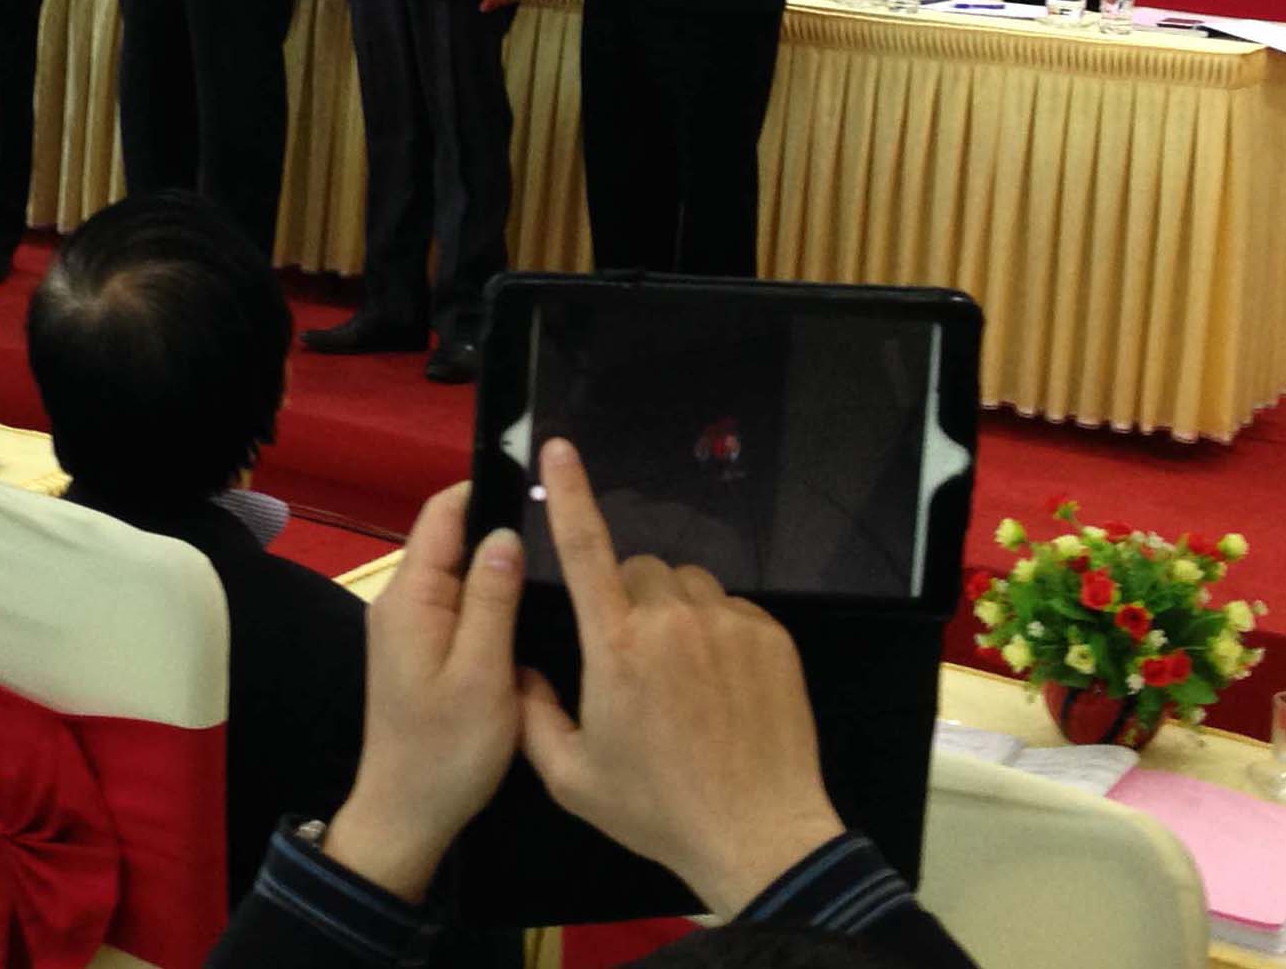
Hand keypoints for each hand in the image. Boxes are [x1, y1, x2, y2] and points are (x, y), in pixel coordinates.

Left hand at [321, 484, 525, 904]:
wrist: (407, 815)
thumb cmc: (447, 749)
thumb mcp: (482, 674)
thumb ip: (492, 600)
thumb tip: (506, 533)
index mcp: (411, 596)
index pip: (443, 512)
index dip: (487, 490)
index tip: (539, 484)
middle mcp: (401, 600)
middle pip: (452, 538)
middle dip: (500, 527)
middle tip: (565, 529)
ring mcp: (409, 626)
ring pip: (458, 571)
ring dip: (498, 566)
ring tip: (558, 563)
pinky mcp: (422, 650)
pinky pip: (457, 603)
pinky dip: (490, 598)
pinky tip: (529, 609)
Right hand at [515, 439, 843, 917]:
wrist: (758, 836)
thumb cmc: (657, 809)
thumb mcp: (571, 777)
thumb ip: (531, 714)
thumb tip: (514, 667)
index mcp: (615, 645)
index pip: (585, 549)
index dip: (570, 493)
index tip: (559, 449)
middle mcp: (671, 620)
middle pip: (638, 568)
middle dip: (627, 599)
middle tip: (633, 660)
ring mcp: (728, 624)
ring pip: (686, 584)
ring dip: (674, 611)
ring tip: (681, 675)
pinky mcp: (771, 636)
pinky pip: (731, 608)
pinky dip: (718, 633)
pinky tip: (720, 687)